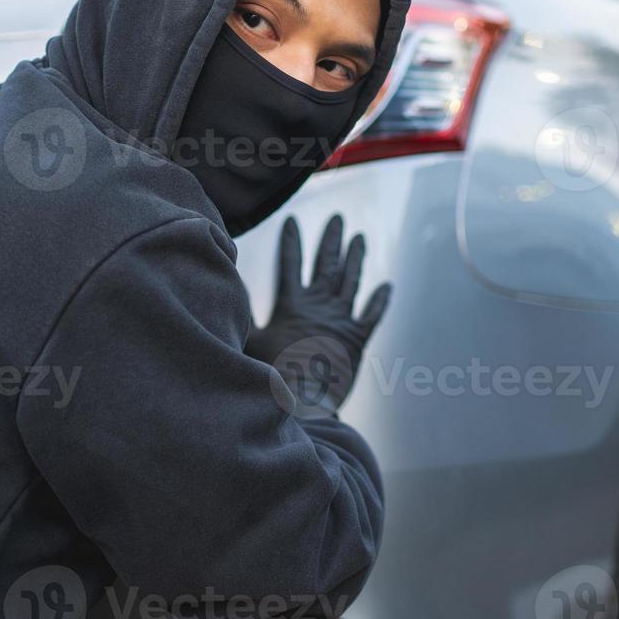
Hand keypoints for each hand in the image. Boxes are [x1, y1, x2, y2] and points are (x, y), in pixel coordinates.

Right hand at [246, 214, 391, 416]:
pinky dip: (380, 300)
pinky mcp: (358, 338)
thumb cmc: (274, 375)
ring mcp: (341, 319)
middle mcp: (319, 306)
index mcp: (293, 305)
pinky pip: (373, 314)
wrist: (304, 401)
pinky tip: (387, 285)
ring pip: (352, 280)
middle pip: (327, 263)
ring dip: (356, 257)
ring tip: (360, 237)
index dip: (291, 241)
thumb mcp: (253, 341)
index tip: (293, 221)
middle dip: (331, 238)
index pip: (291, 263)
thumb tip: (231, 292)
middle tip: (338, 217)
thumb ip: (247, 315)